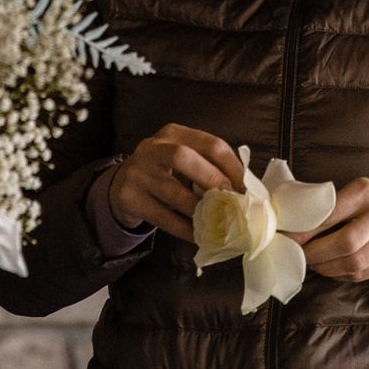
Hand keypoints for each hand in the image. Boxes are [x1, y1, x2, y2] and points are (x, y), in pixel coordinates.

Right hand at [107, 125, 243, 242]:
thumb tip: (243, 190)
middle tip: (231, 201)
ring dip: (200, 210)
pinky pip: (163, 217)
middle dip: (212, 179)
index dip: (232, 167)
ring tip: (218, 222)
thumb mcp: (184, 160)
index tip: (246, 188)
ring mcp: (137, 173)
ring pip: (173, 193)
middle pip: (182, 158)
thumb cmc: (165, 171)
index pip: (210, 144)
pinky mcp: (129, 198)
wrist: (123, 184)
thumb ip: (209, 167)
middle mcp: (152, 148)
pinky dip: (184, 228)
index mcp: (173, 133)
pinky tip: (199, 235)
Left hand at [290, 178, 368, 281]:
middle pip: (345, 243)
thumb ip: (325, 210)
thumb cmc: (365, 205)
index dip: (306, 231)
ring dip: (326, 267)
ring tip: (313, 262)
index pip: (331, 215)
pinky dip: (338, 274)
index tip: (288, 239)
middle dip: (316, 253)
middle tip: (299, 255)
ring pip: (353, 263)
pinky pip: (360, 275)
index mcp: (365, 192)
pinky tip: (330, 268)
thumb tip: (291, 230)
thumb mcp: (348, 196)